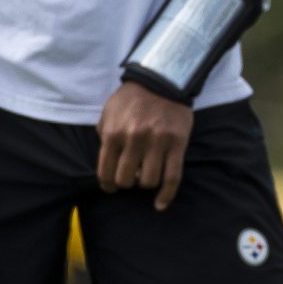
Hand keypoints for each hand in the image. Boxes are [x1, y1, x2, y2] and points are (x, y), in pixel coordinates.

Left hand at [97, 81, 196, 211]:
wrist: (163, 79)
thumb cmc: (133, 98)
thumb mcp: (109, 112)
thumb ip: (105, 135)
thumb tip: (107, 161)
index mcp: (114, 133)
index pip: (105, 173)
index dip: (107, 185)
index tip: (112, 186)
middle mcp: (134, 139)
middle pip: (126, 180)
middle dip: (127, 182)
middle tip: (131, 175)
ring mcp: (157, 142)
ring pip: (148, 181)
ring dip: (145, 183)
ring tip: (146, 175)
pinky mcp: (177, 144)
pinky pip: (172, 177)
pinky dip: (166, 195)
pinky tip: (160, 204)